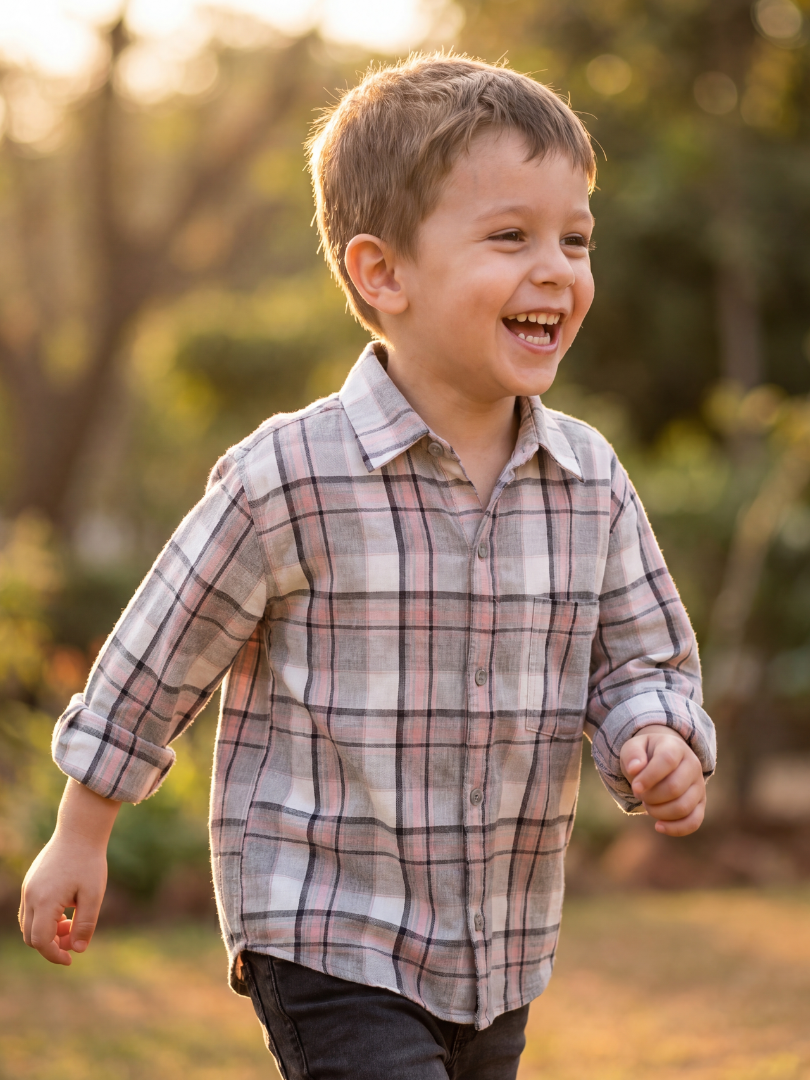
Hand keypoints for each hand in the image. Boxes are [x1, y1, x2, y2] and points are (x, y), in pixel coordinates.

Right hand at [19, 779, 119, 964]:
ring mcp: (28, 888)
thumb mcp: (94, 895)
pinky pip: (30, 910)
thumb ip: (86, 924)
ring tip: (72, 920)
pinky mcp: (30, 882)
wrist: (79, 831)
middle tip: (74, 936)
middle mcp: (30, 896)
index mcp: (45, 901)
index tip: (71, 958)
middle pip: (31, 936)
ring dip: (47, 931)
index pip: (41, 941)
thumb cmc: (89, 862)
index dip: (55, 954)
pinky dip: (44, 918)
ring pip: (28, 924)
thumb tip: (78, 949)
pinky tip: (66, 908)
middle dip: (51, 944)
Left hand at [620, 725, 705, 836]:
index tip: (635, 787)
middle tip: (639, 794)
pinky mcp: (700, 804)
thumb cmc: (645, 754)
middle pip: (674, 788)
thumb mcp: (633, 747)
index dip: (650, 776)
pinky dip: (675, 828)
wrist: (662, 759)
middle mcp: (693, 765)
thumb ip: (632, 755)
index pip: (667, 760)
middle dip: (650, 796)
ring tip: (648, 804)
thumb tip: (635, 769)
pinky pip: (694, 822)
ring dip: (658, 812)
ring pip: (683, 807)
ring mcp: (699, 786)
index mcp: (676, 747)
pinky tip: (658, 826)